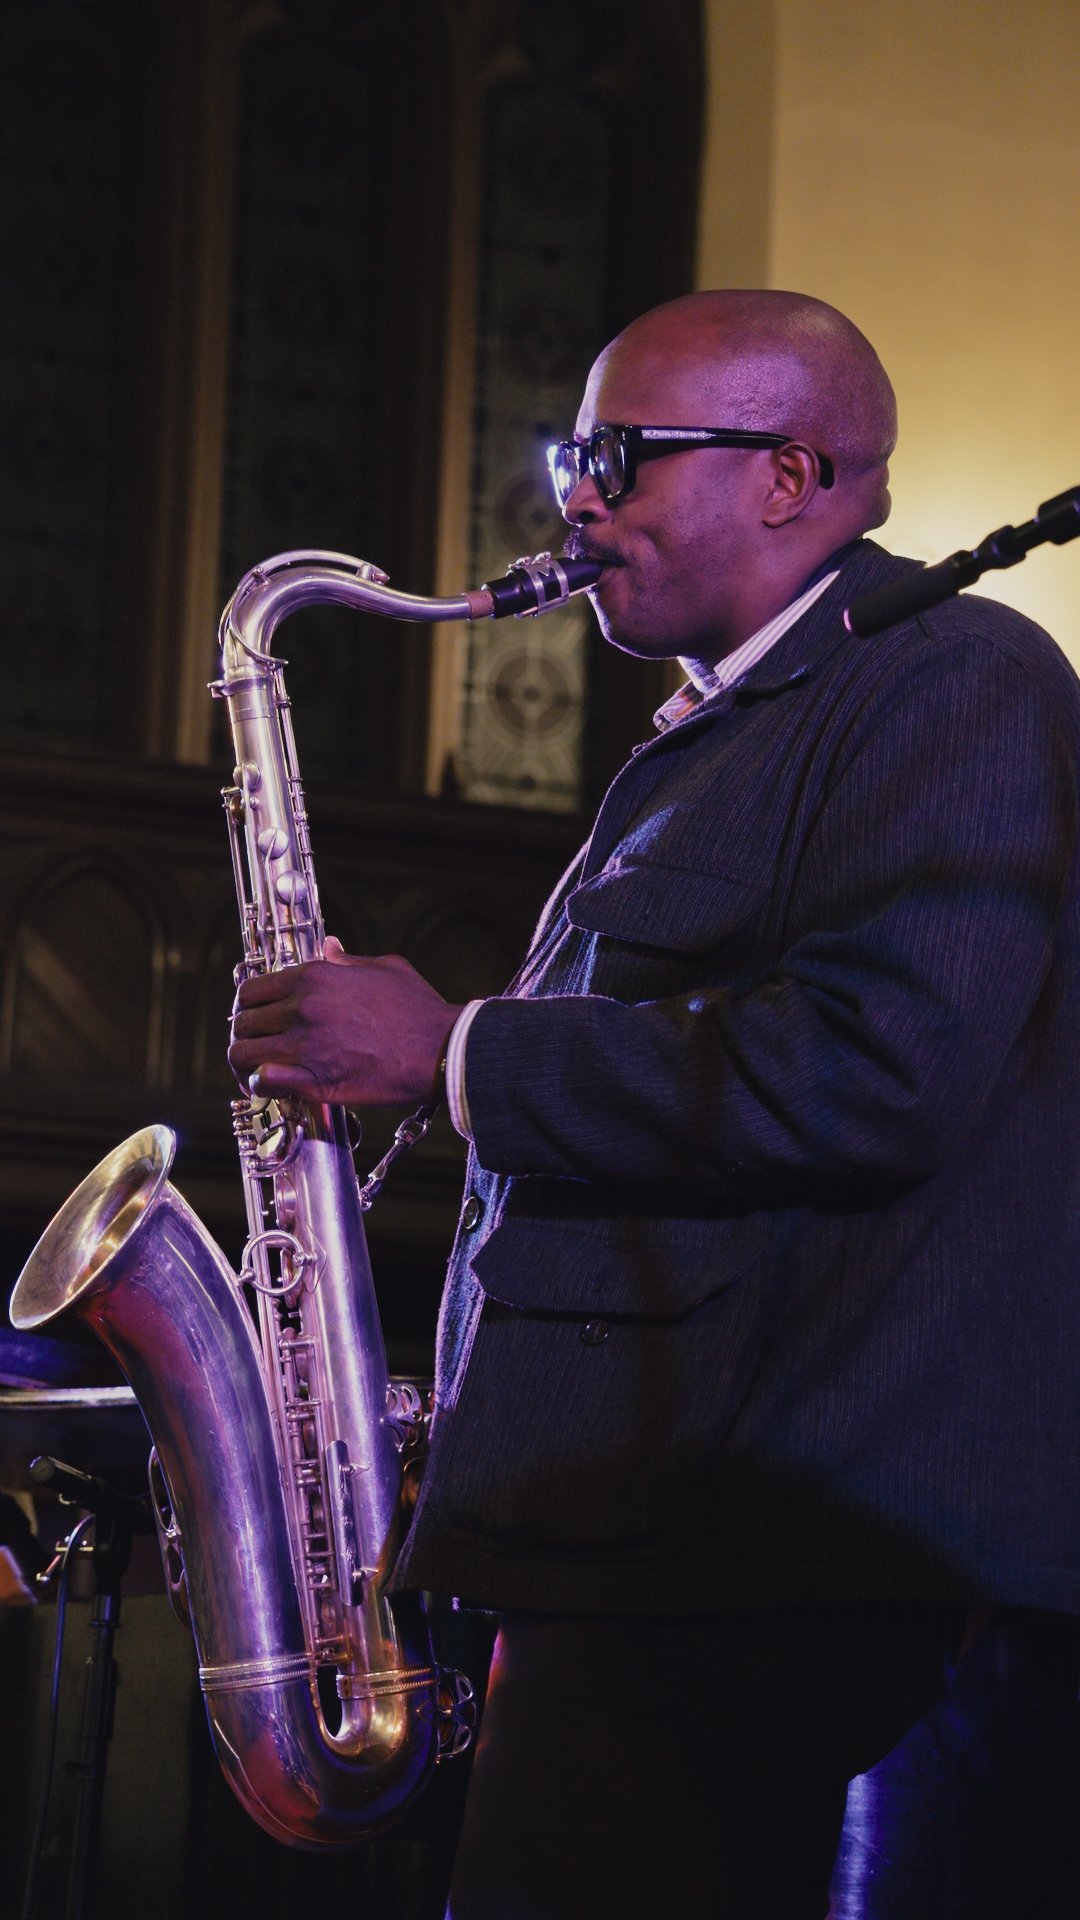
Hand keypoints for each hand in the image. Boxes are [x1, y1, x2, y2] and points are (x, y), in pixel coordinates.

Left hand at [229, 937, 464, 1107]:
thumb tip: (329, 947)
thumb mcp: (386, 968)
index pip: (252, 990)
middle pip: (242, 1022)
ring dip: (246, 1064)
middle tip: (258, 1048)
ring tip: (257, 1073)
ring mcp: (304, 1044)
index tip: (258, 1019)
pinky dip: (260, 1085)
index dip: (250, 1007)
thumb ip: (348, 959)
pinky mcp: (313, 1079)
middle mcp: (302, 1007)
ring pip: (243, 1053)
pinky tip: (271, 1087)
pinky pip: (263, 1080)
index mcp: (314, 977)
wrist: (441, 1049)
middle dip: (246, 1037)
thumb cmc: (419, 1009)